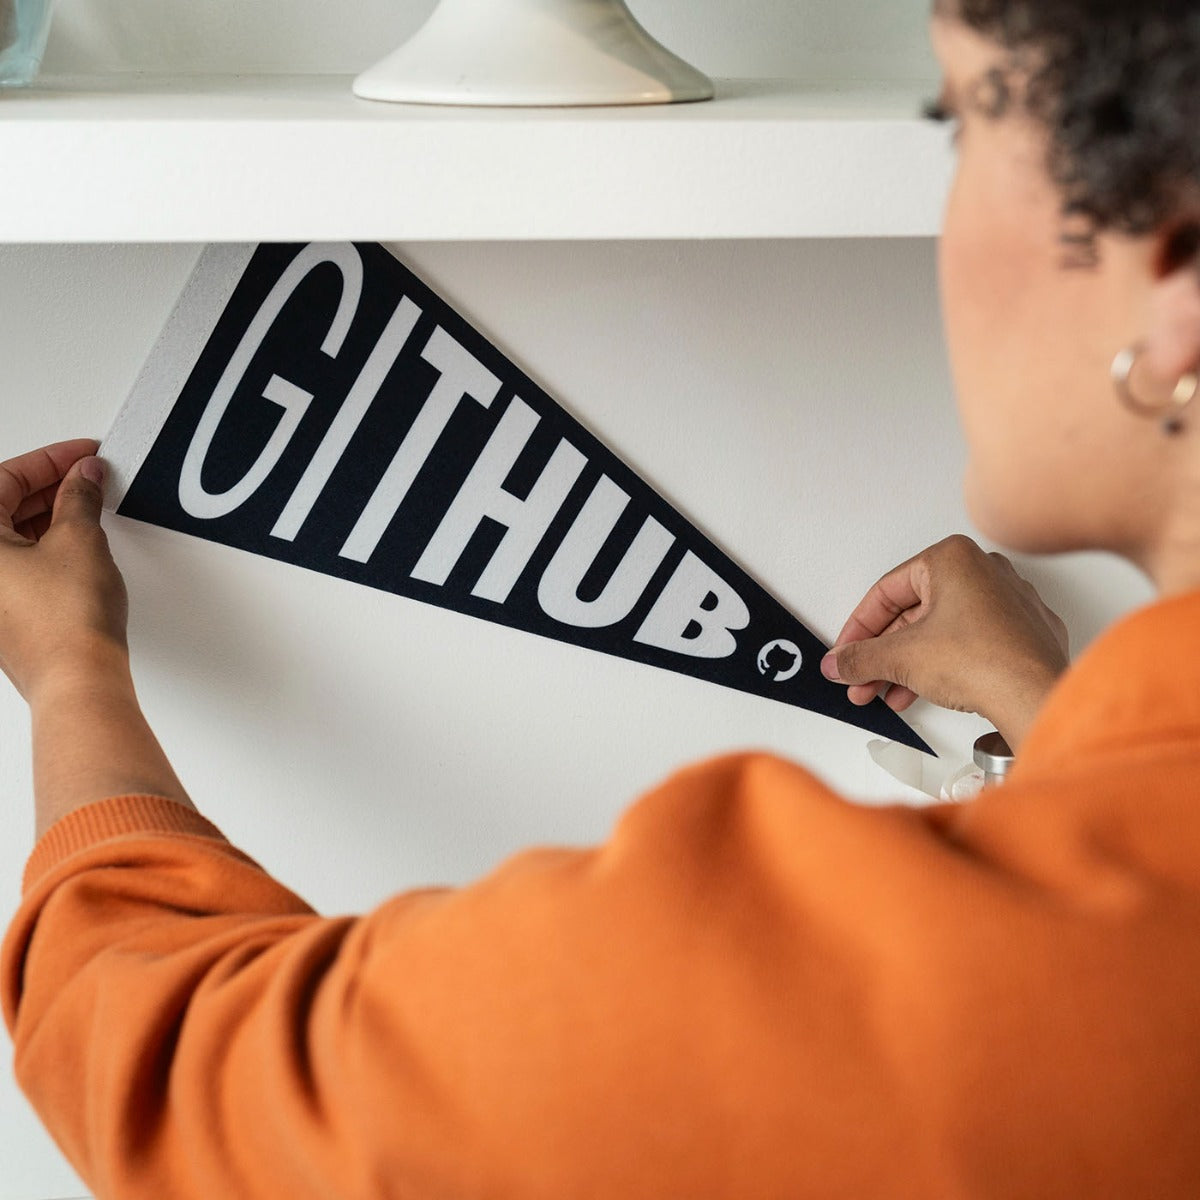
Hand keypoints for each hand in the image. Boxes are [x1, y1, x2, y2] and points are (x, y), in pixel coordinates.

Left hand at [0, 440, 128, 700]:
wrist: (77, 679)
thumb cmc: (65, 624)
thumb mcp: (79, 539)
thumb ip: (80, 498)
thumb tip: (84, 477)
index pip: (6, 478)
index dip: (52, 460)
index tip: (83, 455)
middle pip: (5, 506)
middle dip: (51, 487)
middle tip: (90, 478)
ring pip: (14, 535)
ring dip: (51, 516)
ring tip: (90, 508)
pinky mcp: (7, 613)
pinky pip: (22, 562)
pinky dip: (49, 545)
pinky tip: (79, 542)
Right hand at [820, 535, 1068, 751]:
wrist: (1036, 697)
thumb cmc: (985, 661)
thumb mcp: (901, 658)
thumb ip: (860, 658)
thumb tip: (840, 663)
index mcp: (952, 558)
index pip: (886, 592)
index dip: (858, 629)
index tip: (846, 652)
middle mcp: (985, 570)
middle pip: (913, 612)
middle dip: (883, 653)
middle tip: (862, 678)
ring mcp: (1010, 601)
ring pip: (941, 629)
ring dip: (908, 663)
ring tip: (888, 692)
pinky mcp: (1025, 632)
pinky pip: (971, 643)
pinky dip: (944, 664)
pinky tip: (926, 689)